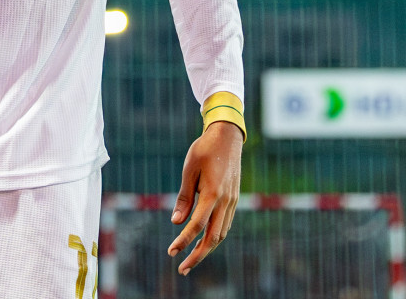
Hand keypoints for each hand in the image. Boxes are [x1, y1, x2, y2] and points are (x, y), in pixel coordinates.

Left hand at [167, 121, 242, 274]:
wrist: (227, 136)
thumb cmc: (204, 149)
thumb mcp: (189, 169)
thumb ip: (184, 196)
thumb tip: (176, 221)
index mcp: (212, 193)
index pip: (196, 225)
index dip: (183, 241)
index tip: (172, 252)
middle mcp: (225, 201)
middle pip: (213, 237)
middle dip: (197, 255)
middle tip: (183, 268)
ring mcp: (232, 201)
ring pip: (221, 233)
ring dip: (207, 248)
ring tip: (191, 258)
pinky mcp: (234, 199)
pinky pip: (225, 224)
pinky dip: (215, 236)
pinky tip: (204, 240)